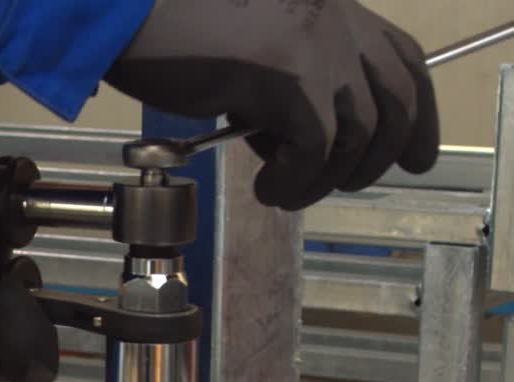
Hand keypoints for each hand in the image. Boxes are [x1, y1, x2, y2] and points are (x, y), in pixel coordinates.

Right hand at [105, 0, 439, 210]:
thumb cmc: (172, 36)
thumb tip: (290, 142)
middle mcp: (336, 22)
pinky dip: (295, 182)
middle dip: (387, 153)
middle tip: (354, 186)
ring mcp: (318, 48)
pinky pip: (315, 150)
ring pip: (359, 133)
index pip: (401, 59)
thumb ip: (285, 82)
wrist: (132, 21)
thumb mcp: (249, 53)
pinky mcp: (292, 79)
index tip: (415, 155)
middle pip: (396, 98)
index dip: (418, 112)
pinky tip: (266, 191)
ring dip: (325, 178)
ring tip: (287, 194)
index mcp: (329, 10)